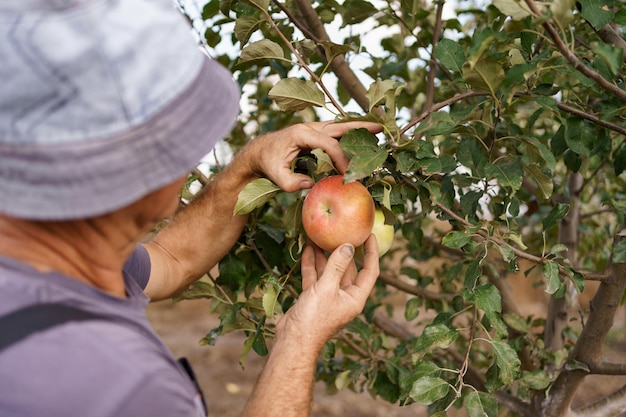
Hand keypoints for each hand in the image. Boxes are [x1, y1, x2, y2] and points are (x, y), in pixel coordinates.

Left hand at [247, 121, 381, 191]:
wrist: (259, 152)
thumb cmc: (267, 163)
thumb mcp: (275, 176)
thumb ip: (291, 182)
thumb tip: (310, 184)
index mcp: (301, 134)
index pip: (328, 144)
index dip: (341, 158)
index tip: (347, 174)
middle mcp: (310, 128)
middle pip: (340, 126)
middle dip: (361, 128)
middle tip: (381, 127)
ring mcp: (313, 129)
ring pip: (340, 127)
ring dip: (358, 128)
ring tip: (378, 129)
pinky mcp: (315, 135)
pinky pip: (336, 133)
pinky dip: (349, 134)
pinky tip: (362, 137)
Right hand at [276, 235, 379, 350]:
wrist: (293, 341)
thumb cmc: (314, 319)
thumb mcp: (327, 289)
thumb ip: (336, 266)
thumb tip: (348, 246)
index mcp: (355, 297)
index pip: (370, 271)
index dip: (371, 252)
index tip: (369, 235)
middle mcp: (344, 296)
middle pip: (348, 269)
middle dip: (344, 250)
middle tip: (342, 231)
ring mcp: (328, 297)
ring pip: (330, 271)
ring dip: (325, 255)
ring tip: (320, 236)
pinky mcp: (313, 297)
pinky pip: (315, 276)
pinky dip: (312, 264)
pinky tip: (308, 249)